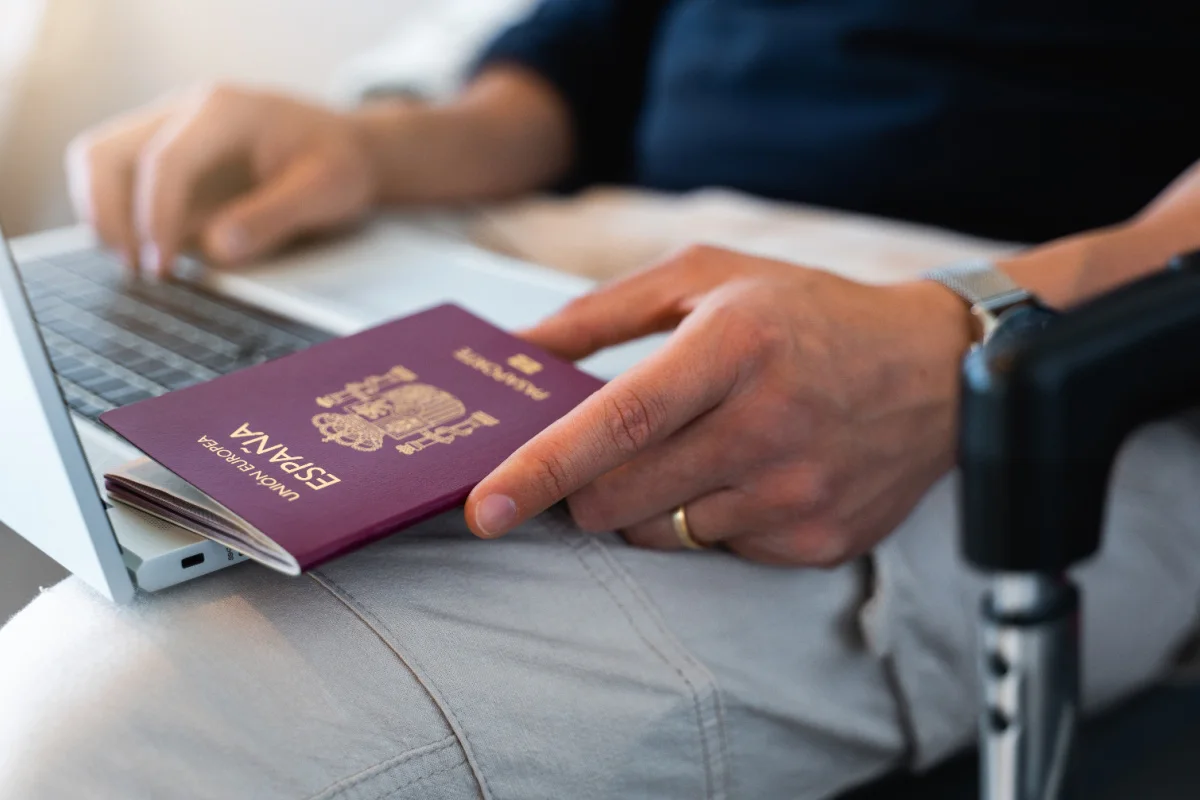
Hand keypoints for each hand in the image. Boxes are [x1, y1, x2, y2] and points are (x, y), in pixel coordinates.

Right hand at [66, 84, 381, 274]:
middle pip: (105, 154)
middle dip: (110, 216)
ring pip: (99, 164)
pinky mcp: (168, 160)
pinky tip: (149, 254)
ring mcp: (169, 134)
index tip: (162, 267)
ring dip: (104, 217)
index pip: (164, 161)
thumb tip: (215, 248)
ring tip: (138, 267)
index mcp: (223, 112)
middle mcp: (184, 114)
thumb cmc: (340, 164)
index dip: (155, 218)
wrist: (348, 147)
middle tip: (140, 271)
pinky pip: (118, 181)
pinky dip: (120, 218)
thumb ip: (272, 217)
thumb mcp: (324, 192)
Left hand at [465, 245, 973, 565]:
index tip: (482, 508)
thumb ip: (603, 312)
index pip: (618, 422)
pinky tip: (752, 473)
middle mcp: (767, 425)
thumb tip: (519, 351)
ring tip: (703, 446)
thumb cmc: (809, 313)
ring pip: (658, 532)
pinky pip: (716, 550)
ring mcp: (795, 492)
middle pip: (619, 496)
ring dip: (650, 500)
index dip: (541, 469)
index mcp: (733, 347)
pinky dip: (709, 518)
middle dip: (585, 487)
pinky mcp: (816, 540)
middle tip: (607, 453)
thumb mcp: (708, 277)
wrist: (937, 368)